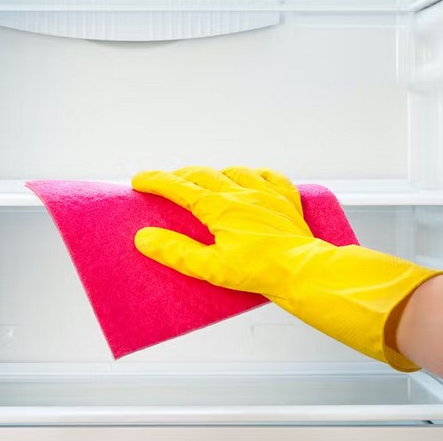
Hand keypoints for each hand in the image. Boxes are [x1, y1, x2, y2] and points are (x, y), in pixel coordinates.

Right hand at [132, 166, 328, 299]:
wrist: (303, 270)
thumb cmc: (260, 271)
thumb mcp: (210, 267)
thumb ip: (176, 252)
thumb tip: (145, 239)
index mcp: (220, 206)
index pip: (179, 187)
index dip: (156, 182)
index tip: (139, 180)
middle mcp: (242, 192)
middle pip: (203, 174)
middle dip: (180, 176)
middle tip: (167, 183)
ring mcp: (266, 194)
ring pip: (235, 172)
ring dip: (216, 174)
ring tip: (207, 181)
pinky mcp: (287, 201)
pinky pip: (271, 177)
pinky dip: (257, 175)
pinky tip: (253, 179)